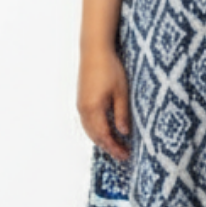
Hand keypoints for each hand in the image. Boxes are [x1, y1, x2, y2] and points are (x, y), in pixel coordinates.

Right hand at [77, 46, 131, 161]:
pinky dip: (96, 130)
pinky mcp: (81, 100)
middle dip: (108, 147)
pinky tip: (105, 131)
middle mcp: (83, 109)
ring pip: (89, 130)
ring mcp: (80, 105)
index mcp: (93, 109)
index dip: (114, 147)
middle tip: (122, 154)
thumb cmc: (109, 68)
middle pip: (95, 136)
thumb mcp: (121, 92)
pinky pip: (87, 122)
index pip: (104, 136)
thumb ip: (121, 114)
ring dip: (101, 140)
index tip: (125, 155)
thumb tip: (124, 132)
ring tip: (115, 146)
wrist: (94, 50)